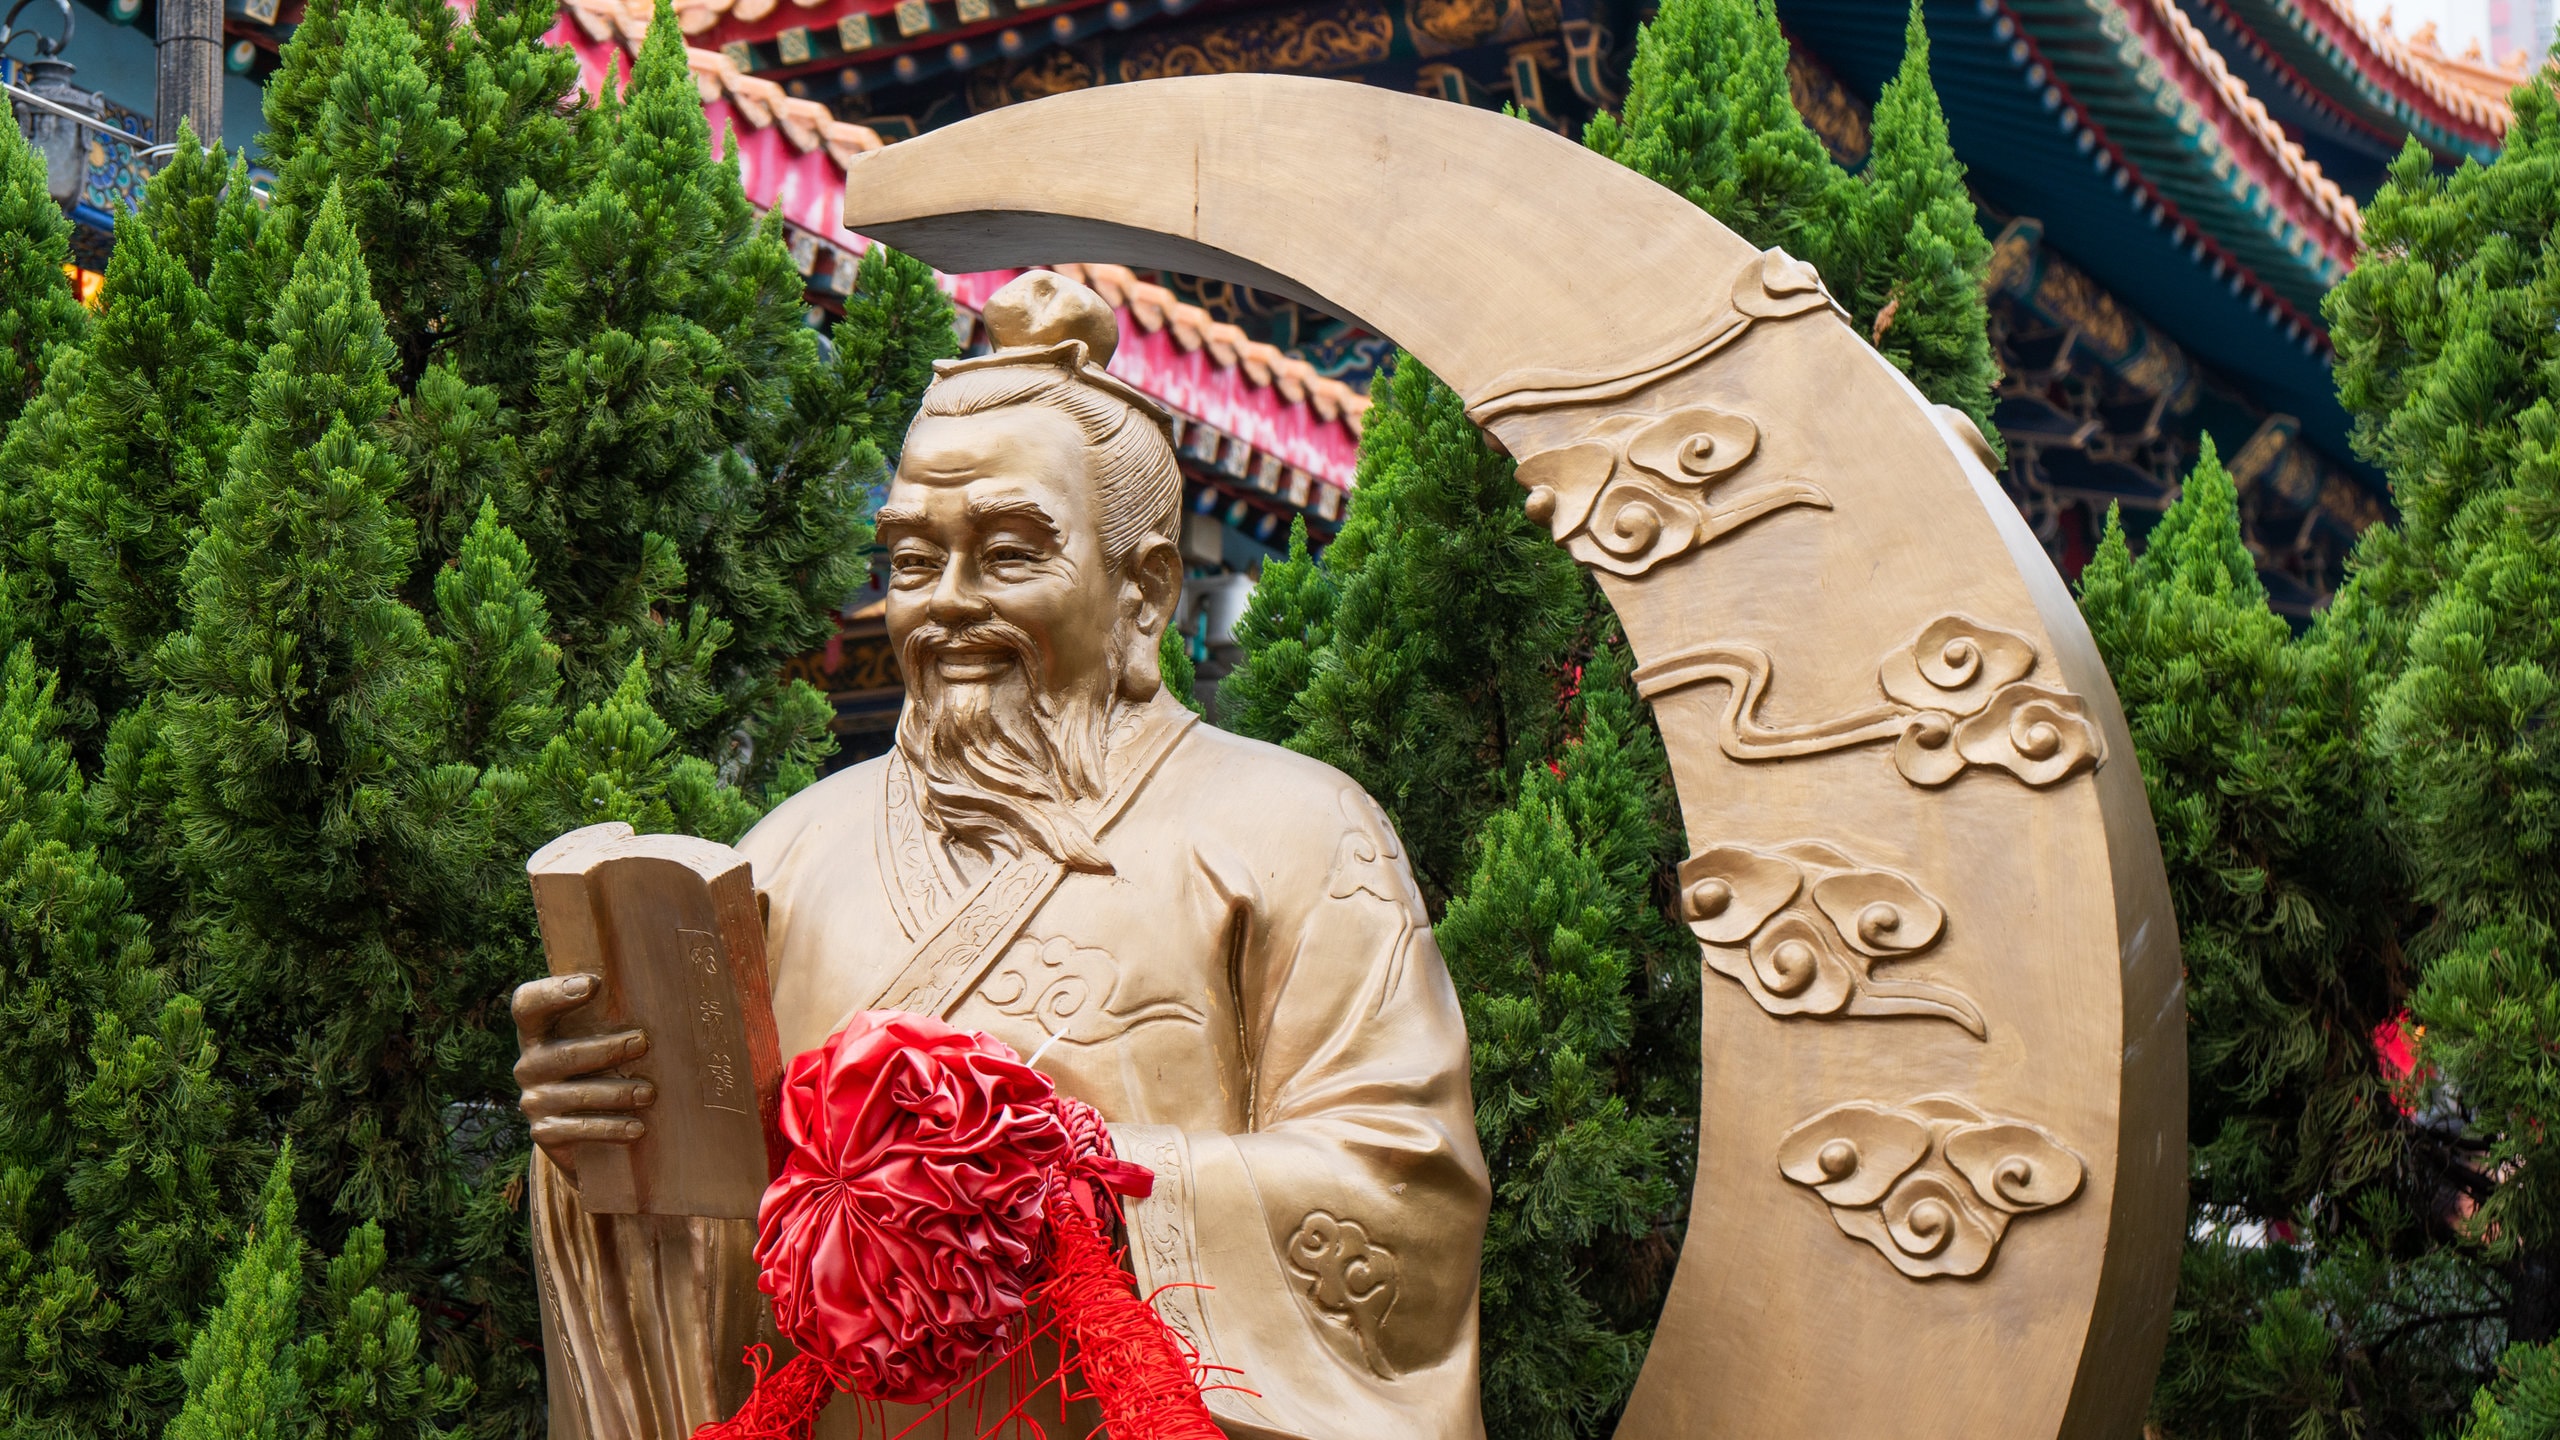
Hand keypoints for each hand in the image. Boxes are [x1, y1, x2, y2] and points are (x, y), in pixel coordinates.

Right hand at [513, 973, 655, 1178]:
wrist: (587, 1133)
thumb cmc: (603, 1068)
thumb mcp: (601, 1038)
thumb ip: (612, 1016)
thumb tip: (671, 994)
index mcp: (538, 1032)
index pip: (528, 1005)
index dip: (553, 993)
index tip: (593, 984)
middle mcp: (530, 1064)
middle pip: (564, 1054)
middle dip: (607, 1049)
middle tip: (642, 1043)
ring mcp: (534, 1100)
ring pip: (576, 1094)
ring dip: (616, 1093)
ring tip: (649, 1093)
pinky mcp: (545, 1132)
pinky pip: (576, 1129)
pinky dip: (609, 1128)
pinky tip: (636, 1128)